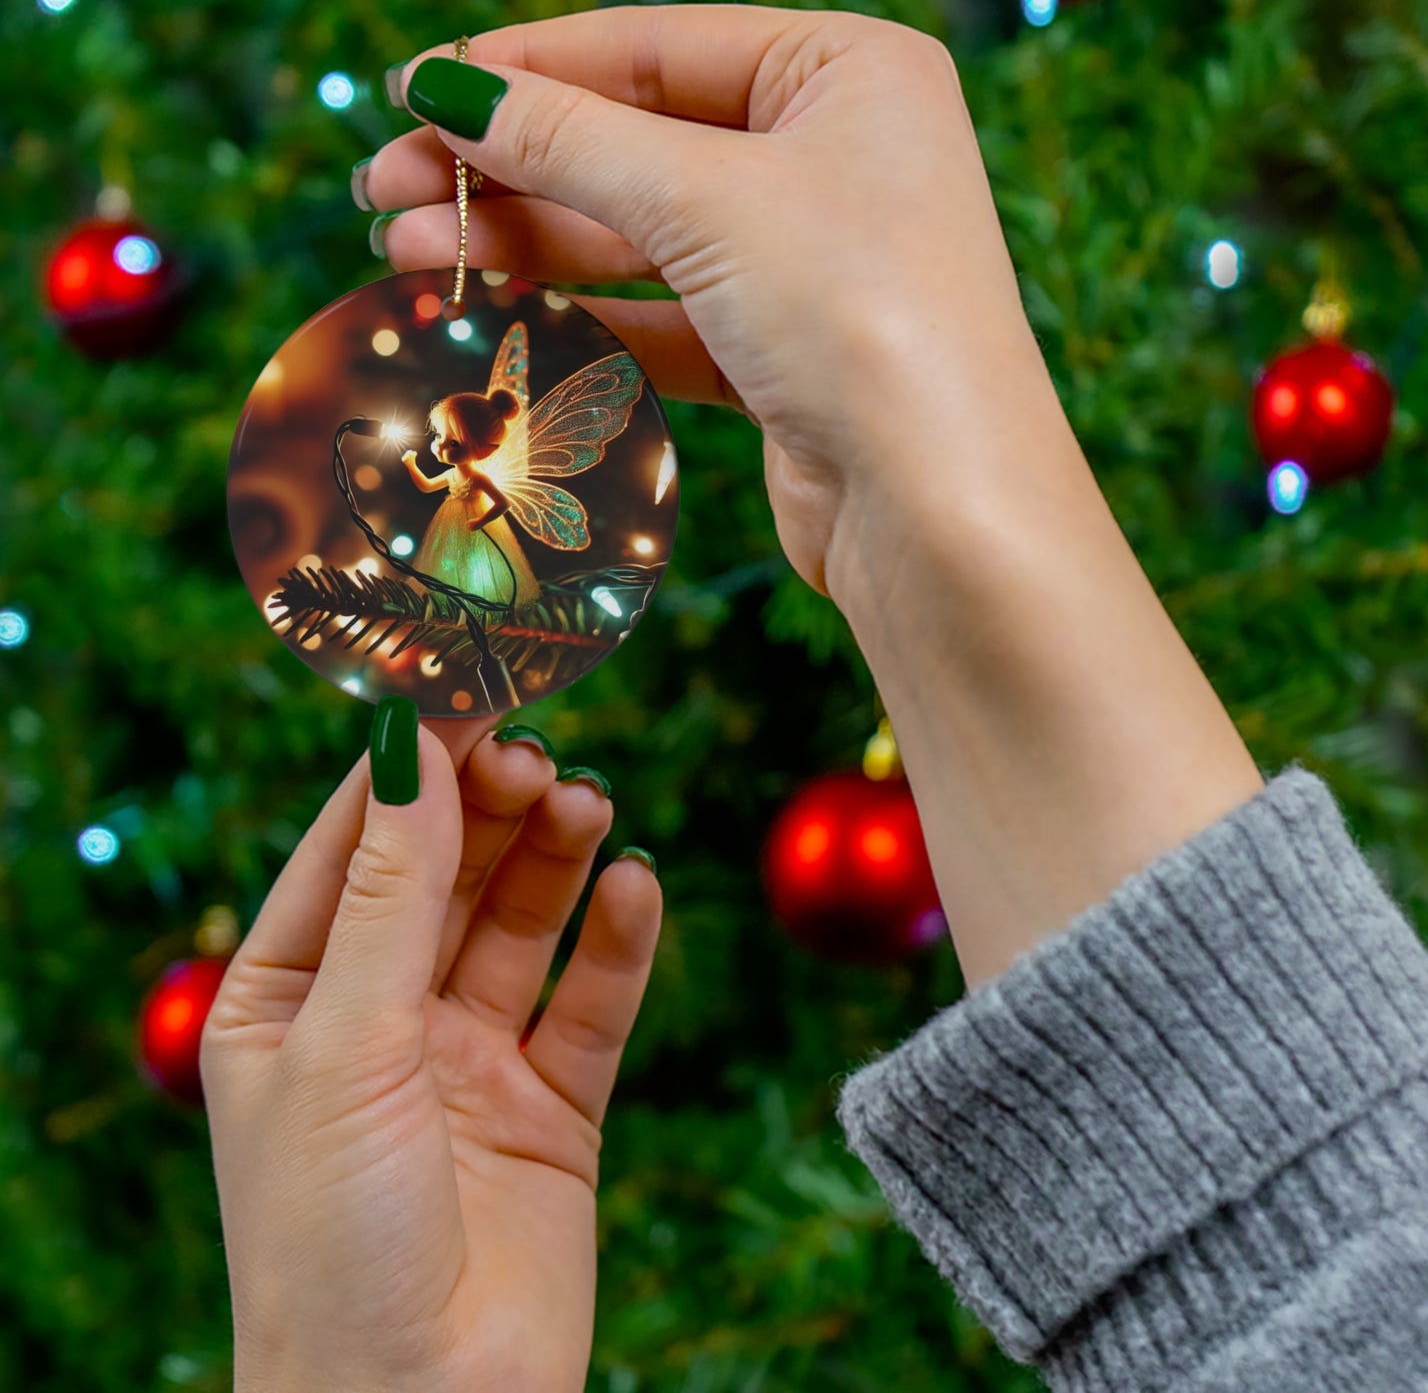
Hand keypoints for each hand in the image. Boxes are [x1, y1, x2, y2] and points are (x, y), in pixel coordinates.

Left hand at [201, 716, 661, 1392]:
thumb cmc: (332, 1241)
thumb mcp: (346, 1045)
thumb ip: (391, 894)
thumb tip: (413, 748)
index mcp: (289, 1000)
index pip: (353, 847)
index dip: (409, 767)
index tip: (465, 688)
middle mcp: (379, 1020)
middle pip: (446, 874)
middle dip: (490, 809)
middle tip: (538, 754)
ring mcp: (468, 1061)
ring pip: (521, 925)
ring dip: (555, 859)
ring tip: (588, 805)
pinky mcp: (552, 1108)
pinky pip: (591, 1004)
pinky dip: (618, 943)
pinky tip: (635, 889)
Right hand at [362, 5, 1057, 602]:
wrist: (939, 509)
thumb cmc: (859, 316)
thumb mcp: (706, 199)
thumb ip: (570, 140)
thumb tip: (448, 89)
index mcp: (848, 72)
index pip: (656, 48)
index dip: (527, 68)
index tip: (414, 90)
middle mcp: (835, 157)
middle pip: (637, 143)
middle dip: (508, 167)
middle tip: (384, 190)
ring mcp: (810, 262)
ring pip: (641, 236)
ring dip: (526, 243)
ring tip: (406, 253)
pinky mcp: (783, 355)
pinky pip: (663, 317)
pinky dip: (582, 317)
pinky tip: (494, 313)